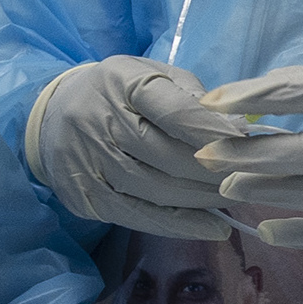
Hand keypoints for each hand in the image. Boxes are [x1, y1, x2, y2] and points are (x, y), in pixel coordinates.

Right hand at [23, 57, 238, 237]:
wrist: (51, 115)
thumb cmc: (118, 93)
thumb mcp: (154, 75)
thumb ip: (194, 97)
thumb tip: (238, 131)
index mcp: (123, 83)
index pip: (174, 111)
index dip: (214, 133)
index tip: (248, 146)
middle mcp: (101, 122)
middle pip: (169, 156)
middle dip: (216, 171)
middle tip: (251, 178)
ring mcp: (89, 163)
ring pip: (158, 189)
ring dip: (203, 199)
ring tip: (236, 198)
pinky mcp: (86, 196)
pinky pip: (139, 216)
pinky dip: (180, 226)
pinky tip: (212, 228)